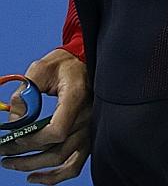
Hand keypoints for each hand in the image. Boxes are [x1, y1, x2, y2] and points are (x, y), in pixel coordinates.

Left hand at [0, 49, 90, 184]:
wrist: (81, 62)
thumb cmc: (62, 65)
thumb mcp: (39, 71)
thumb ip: (24, 96)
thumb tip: (13, 123)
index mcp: (77, 98)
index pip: (57, 131)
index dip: (32, 140)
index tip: (14, 139)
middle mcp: (87, 117)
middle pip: (57, 151)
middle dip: (25, 157)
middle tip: (3, 155)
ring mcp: (89, 128)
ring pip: (64, 161)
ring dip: (36, 168)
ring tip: (14, 165)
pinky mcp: (87, 135)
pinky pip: (75, 163)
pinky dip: (57, 176)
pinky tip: (37, 176)